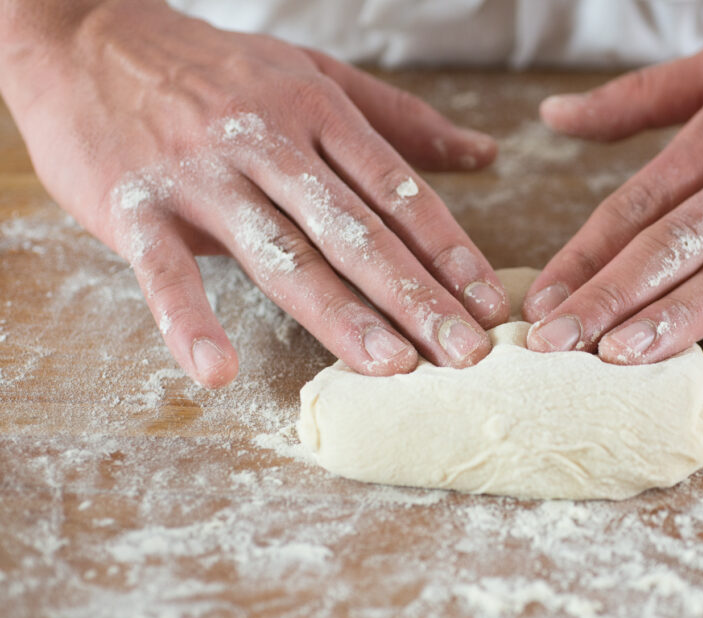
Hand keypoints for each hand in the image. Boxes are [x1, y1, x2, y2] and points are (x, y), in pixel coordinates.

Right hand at [0, 0, 505, 387]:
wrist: (88, 37)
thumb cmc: (216, 69)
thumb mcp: (316, 74)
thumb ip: (401, 122)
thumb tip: (485, 153)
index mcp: (317, 111)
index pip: (397, 189)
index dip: (449, 250)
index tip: (491, 305)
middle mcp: (267, 141)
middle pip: (353, 230)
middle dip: (415, 296)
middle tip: (465, 353)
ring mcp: (201, 174)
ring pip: (280, 252)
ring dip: (338, 314)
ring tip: (389, 365)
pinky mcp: (134, 203)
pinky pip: (163, 269)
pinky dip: (188, 320)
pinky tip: (217, 372)